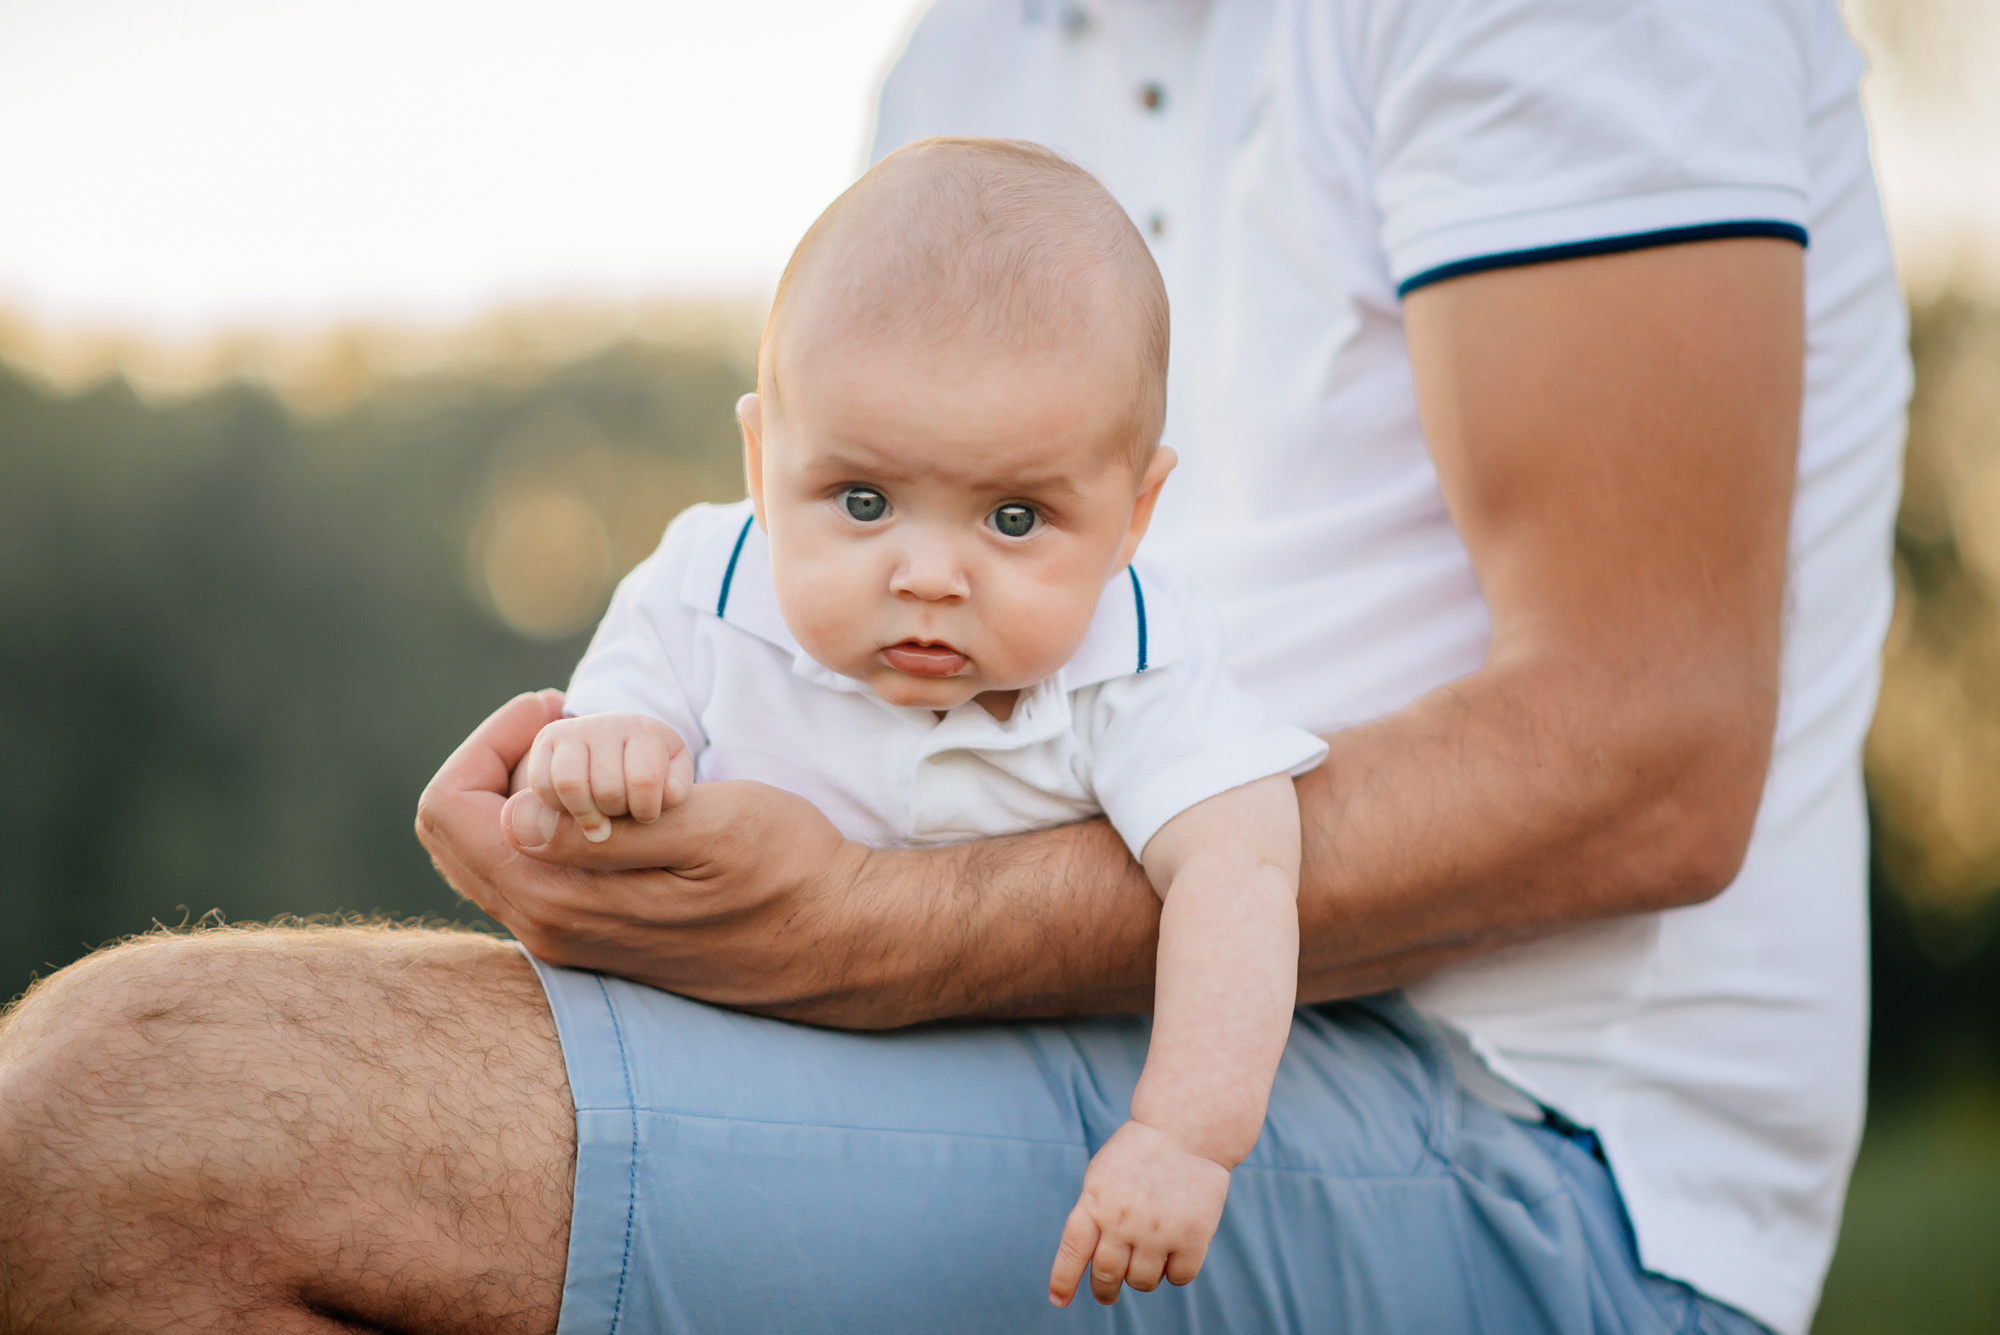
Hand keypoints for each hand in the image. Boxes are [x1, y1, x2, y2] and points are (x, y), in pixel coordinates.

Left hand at [415, 691, 879, 1016]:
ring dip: (520, 793)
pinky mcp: (596, 939)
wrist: (840, 940)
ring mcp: (568, 941)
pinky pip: (527, 874)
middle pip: (454, 833)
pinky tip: (610, 802)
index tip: (558, 707)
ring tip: (592, 756)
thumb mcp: (710, 830)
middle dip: (494, 763)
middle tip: (565, 722)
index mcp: (560, 899)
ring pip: (489, 854)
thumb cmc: (788, 871)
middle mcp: (547, 930)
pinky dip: (545, 825)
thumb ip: (606, 829)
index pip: (450, 810)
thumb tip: (516, 815)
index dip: (489, 742)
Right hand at [515, 711, 692, 844]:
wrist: (620, 747)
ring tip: (596, 819)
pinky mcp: (547, 739)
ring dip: (584, 814)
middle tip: (620, 812)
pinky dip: (556, 805)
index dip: (645, 810)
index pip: (645, 779)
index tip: (646, 814)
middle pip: (606, 789)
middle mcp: (609, 724)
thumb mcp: (671, 785)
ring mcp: (574, 729)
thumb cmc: (651, 775)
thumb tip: (626, 816)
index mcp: (647, 733)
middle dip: (615, 813)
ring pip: (570, 784)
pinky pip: (541, 783)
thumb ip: (671, 797)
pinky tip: (572, 807)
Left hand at [1048, 1119, 1229, 1307]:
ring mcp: (1158, 1231)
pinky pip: (1178, 1277)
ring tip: (1147, 1259)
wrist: (1185, 1129)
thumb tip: (1091, 1264)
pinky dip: (1175, 1273)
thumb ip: (1093, 1215)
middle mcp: (1123, 1220)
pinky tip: (1175, 1253)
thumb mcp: (1102, 1175)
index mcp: (1095, 1201)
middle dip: (1104, 1290)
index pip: (1073, 1251)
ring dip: (1142, 1279)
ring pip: (1142, 1282)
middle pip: (1107, 1275)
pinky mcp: (1192, 1238)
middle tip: (1106, 1294)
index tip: (1058, 1300)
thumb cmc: (1139, 1154)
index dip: (1064, 1280)